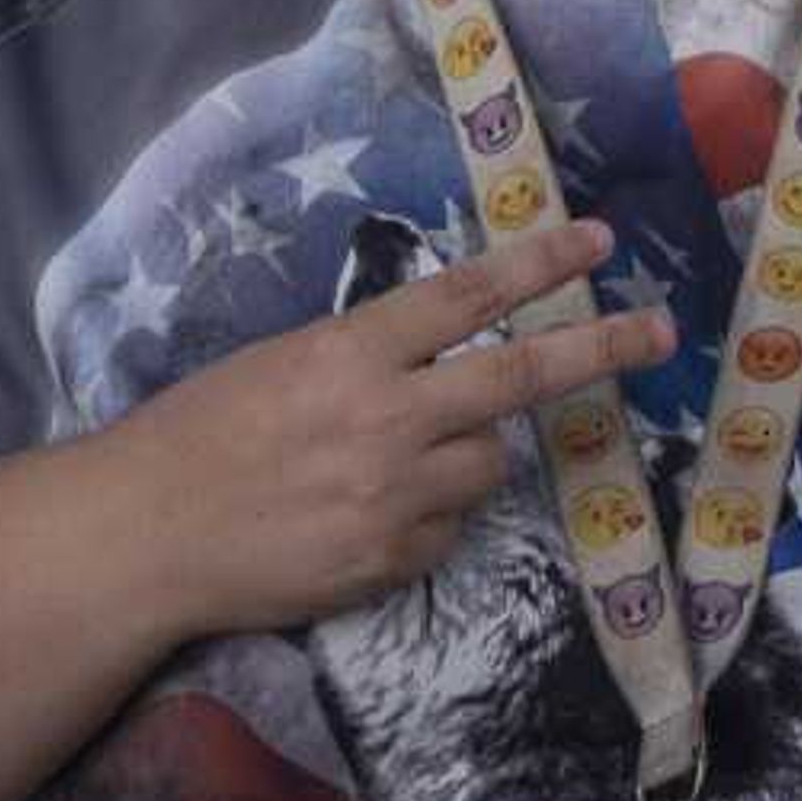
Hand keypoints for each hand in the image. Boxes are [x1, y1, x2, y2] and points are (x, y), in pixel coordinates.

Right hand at [104, 220, 672, 637]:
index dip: (542, 263)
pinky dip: (428, 516)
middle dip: (602, 349)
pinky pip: (448, 528)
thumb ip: (369, 358)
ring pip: (492, 461)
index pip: (469, 295)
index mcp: (350, 353)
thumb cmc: (199, 435)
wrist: (143, 538)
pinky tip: (363, 516)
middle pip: (522, 377)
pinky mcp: (392, 561)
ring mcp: (394, 496)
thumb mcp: (282, 364)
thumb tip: (444, 353)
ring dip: (473, 452)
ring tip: (396, 459)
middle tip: (658, 330)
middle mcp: (386, 419)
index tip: (599, 239)